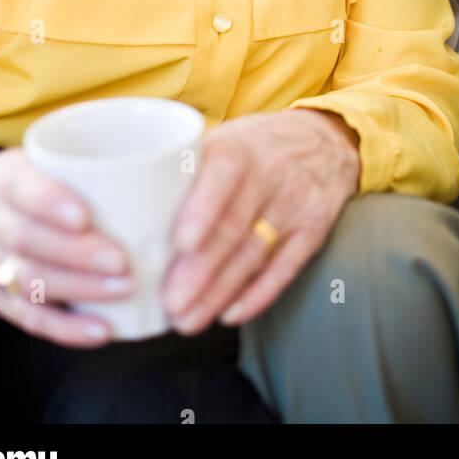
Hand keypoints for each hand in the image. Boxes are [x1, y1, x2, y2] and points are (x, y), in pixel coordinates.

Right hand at [0, 147, 133, 346]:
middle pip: (24, 239)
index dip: (48, 202)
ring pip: (27, 281)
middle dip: (75, 253)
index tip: (86, 216)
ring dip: (78, 289)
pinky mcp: (0, 300)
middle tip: (122, 260)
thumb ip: (92, 164)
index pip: (18, 186)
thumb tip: (168, 167)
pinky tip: (102, 329)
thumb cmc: (41, 183)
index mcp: (4, 176)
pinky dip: (67, 328)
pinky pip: (30, 319)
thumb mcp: (50, 160)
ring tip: (125, 290)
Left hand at [162, 108, 359, 333]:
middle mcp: (272, 173)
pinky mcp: (314, 230)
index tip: (181, 243)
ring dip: (219, 292)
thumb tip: (134, 215)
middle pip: (234, 227)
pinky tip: (230, 315)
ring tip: (188, 319)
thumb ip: (189, 171)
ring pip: (254, 254)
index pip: (223, 174)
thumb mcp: (227, 138)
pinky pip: (285, 269)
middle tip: (171, 303)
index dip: (203, 208)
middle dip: (200, 270)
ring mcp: (296, 203)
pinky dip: (257, 295)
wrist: (325, 140)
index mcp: (241, 146)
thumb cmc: (256, 146)